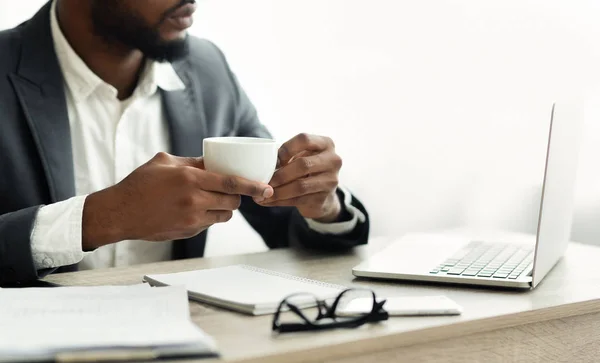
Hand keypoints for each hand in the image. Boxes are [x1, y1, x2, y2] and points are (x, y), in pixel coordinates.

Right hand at [82, 152, 273, 249]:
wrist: (120, 213)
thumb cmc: (140, 183)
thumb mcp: (165, 162)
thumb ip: (194, 162)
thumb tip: (216, 162)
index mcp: (190, 179)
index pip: (232, 183)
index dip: (253, 186)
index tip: (267, 188)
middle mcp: (194, 200)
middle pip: (233, 202)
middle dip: (237, 197)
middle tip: (231, 191)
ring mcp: (191, 219)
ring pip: (223, 215)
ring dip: (224, 208)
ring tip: (210, 199)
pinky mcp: (187, 232)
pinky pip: (209, 224)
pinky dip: (208, 217)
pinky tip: (193, 209)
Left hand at [256, 133, 342, 221]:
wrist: (323, 196)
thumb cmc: (307, 170)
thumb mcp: (302, 156)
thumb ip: (288, 154)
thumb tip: (263, 162)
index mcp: (326, 144)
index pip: (304, 139)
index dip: (286, 148)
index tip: (275, 160)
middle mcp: (333, 160)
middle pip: (302, 164)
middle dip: (280, 174)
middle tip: (263, 181)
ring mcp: (331, 181)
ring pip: (300, 186)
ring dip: (278, 191)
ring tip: (261, 194)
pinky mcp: (324, 198)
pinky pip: (298, 200)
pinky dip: (280, 201)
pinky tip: (268, 201)